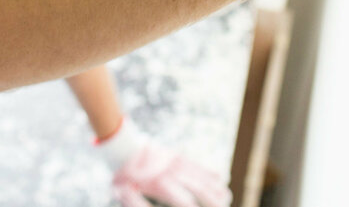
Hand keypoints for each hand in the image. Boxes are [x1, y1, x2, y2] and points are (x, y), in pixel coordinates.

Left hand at [96, 117, 231, 206]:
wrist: (124, 146)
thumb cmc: (122, 175)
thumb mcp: (122, 192)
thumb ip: (136, 203)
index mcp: (159, 182)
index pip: (183, 199)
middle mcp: (172, 171)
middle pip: (199, 188)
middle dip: (211, 201)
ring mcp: (178, 163)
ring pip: (202, 176)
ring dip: (216, 188)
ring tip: (226, 199)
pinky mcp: (179, 157)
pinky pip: (198, 165)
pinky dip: (210, 173)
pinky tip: (221, 181)